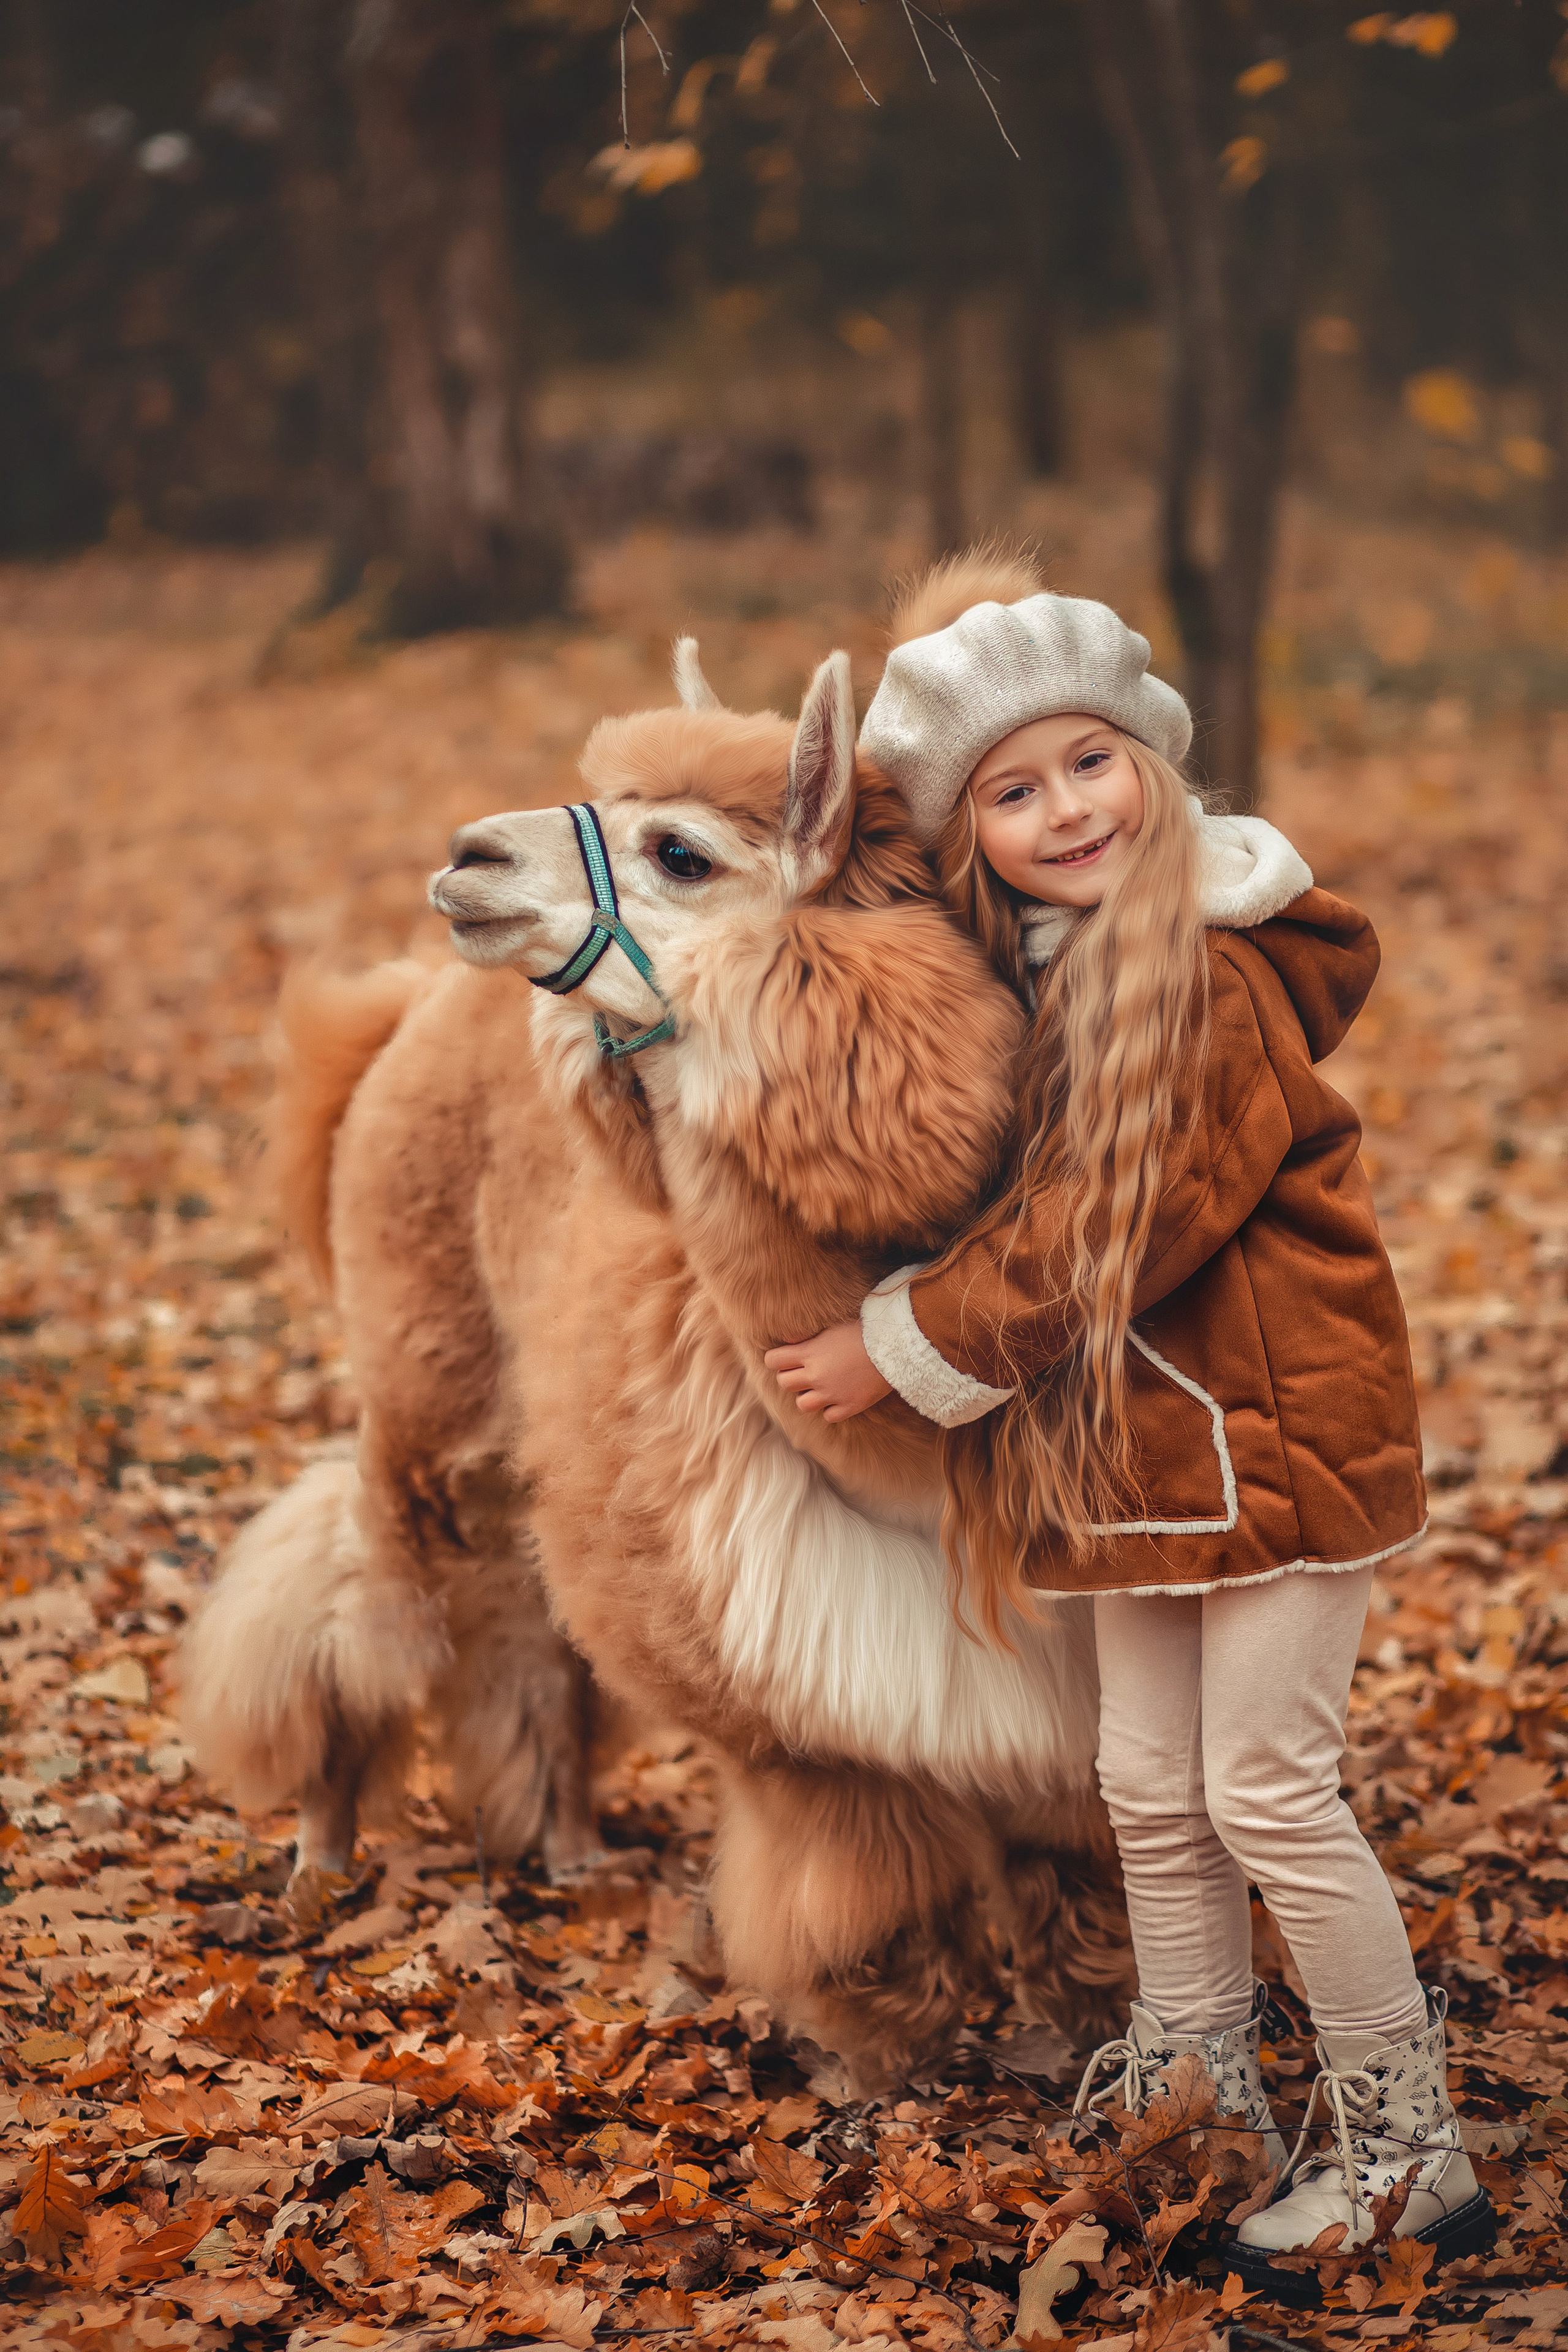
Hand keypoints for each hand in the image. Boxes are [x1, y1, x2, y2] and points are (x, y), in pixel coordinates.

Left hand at [764, 1321, 891, 1423]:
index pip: (773, 1360)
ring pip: (802, 1404)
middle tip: (804, 1372)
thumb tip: (789, 1342)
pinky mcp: (848, 1406)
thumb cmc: (864, 1331)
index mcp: (809, 1352)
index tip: (786, 1358)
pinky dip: (830, 1409)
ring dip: (808, 1396)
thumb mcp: (832, 1329)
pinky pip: (828, 1416)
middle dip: (791, 1377)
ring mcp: (831, 1393)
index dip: (777, 1359)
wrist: (894, 1347)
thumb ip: (809, 1339)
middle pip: (784, 1383)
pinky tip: (838, 1397)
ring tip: (820, 1387)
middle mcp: (816, 1375)